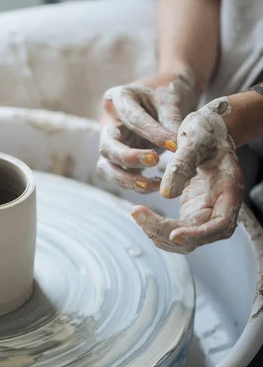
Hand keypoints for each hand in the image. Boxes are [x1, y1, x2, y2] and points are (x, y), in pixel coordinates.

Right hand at [97, 70, 196, 192]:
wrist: (167, 94)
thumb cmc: (168, 92)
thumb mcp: (172, 101)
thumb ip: (172, 123)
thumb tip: (177, 150)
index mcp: (118, 98)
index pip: (132, 119)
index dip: (152, 134)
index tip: (174, 146)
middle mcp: (108, 121)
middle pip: (107, 146)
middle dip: (128, 158)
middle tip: (154, 161)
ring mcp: (110, 141)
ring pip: (106, 166)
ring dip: (126, 179)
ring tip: (153, 185)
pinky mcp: (117, 157)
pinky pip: (119, 174)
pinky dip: (135, 184)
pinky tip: (156, 184)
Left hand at [130, 98, 243, 253]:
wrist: (207, 128)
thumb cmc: (205, 130)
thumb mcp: (193, 140)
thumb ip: (181, 165)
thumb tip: (166, 193)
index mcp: (228, 190)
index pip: (219, 225)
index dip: (198, 234)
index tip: (174, 234)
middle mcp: (220, 206)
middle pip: (198, 236)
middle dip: (167, 232)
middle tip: (138, 214)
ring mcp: (205, 211)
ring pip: (185, 238)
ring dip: (159, 233)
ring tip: (137, 214)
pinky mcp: (192, 211)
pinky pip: (176, 229)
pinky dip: (158, 227)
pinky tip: (141, 215)